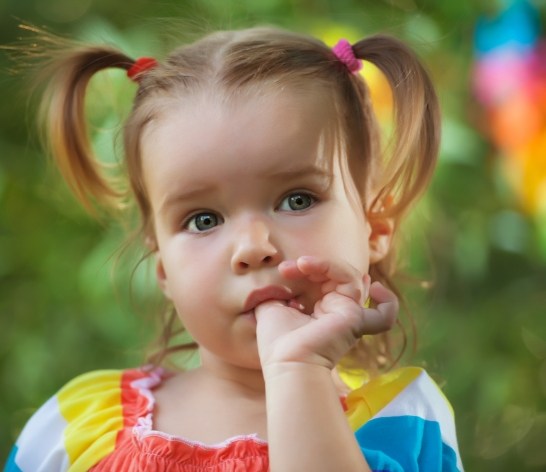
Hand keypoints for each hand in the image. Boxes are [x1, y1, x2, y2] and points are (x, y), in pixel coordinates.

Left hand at [255, 256, 397, 369]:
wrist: (286, 361)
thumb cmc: (277, 342)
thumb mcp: (272, 307)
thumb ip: (277, 292)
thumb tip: (278, 280)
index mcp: (320, 312)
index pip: (326, 281)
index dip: (308, 269)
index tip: (284, 270)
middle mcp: (337, 314)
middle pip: (339, 277)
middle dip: (315, 266)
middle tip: (289, 268)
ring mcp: (349, 316)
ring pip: (352, 279)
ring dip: (327, 265)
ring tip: (303, 264)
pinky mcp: (355, 319)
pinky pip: (384, 313)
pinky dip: (387, 299)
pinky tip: (371, 284)